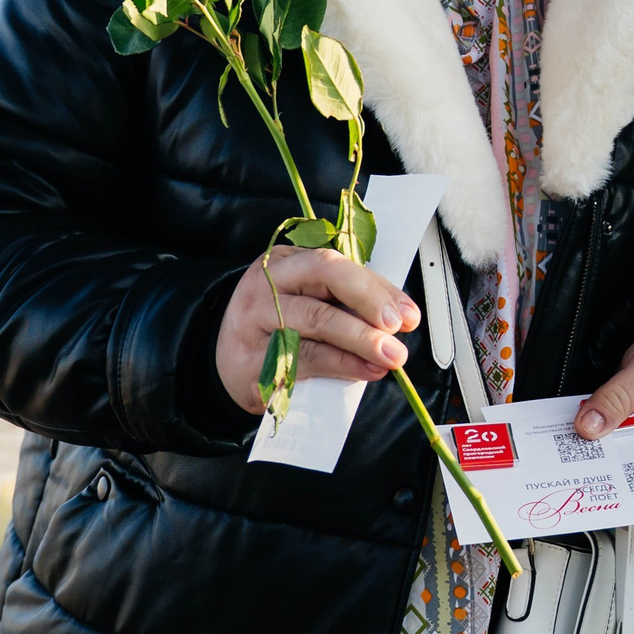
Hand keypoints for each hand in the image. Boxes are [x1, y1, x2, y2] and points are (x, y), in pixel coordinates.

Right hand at [214, 247, 419, 417]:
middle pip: (324, 277)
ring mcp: (254, 319)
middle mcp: (266, 282)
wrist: (225, 364)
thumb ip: (346, 303)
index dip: (376, 287)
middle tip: (397, 329)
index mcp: (284, 261)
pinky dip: (339, 365)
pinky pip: (302, 359)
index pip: (335, 263)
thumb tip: (399, 318)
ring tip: (389, 357)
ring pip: (315, 320)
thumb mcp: (305, 301)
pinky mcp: (251, 359)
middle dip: (368, 302)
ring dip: (360, 339)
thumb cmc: (277, 329)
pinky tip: (363, 371)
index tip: (408, 314)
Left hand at [574, 334, 633, 466]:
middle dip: (602, 469)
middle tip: (569, 464)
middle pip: (633, 475)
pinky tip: (579, 436)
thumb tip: (588, 428)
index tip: (587, 478)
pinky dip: (598, 439)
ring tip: (570, 450)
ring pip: (621, 462)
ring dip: (596, 454)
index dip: (619, 484)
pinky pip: (615, 445)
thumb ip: (618, 398)